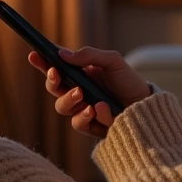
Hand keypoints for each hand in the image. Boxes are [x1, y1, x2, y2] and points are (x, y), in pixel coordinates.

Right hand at [27, 47, 151, 137]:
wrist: (147, 105)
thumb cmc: (128, 81)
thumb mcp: (112, 61)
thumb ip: (89, 55)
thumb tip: (63, 54)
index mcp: (81, 74)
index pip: (56, 68)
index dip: (42, 62)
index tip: (34, 55)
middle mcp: (78, 92)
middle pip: (53, 89)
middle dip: (52, 82)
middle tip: (57, 75)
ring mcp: (83, 110)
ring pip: (62, 108)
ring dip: (69, 100)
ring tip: (82, 95)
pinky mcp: (91, 127)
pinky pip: (79, 124)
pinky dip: (87, 116)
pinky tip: (99, 109)